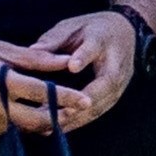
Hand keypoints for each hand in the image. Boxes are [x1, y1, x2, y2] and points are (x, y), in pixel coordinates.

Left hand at [11, 5, 151, 127]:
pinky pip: (97, 112)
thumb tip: (32, 50)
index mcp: (103, 40)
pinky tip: (56, 129)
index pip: (94, 47)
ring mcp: (119, 84)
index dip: (84, 57)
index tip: (72, 66)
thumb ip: (54, 38)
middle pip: (102, 86)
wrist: (123, 32)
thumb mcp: (73, 26)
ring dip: (76, 118)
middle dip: (79, 102)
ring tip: (49, 126)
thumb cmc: (92, 29)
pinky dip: (77, 122)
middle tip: (53, 113)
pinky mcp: (114, 97)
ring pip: (99, 105)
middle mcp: (116, 65)